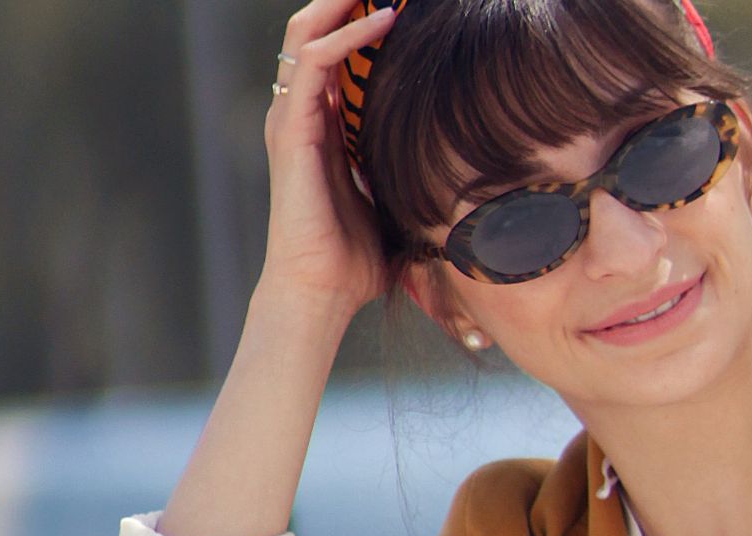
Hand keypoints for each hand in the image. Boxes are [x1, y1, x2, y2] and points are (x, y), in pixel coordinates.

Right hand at [259, 0, 399, 307]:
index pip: (335, 51)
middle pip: (317, 29)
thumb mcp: (392, 197)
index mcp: (322, 124)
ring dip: (344, 0)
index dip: (362, 18)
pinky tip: (382, 21)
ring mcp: (293, 118)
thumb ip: (406, 169)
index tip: (404, 1)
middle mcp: (302, 113)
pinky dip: (348, 35)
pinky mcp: (293, 129)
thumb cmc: (357, 257)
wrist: (323, 290)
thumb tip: (459, 164)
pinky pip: (315, 62)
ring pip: (309, 31)